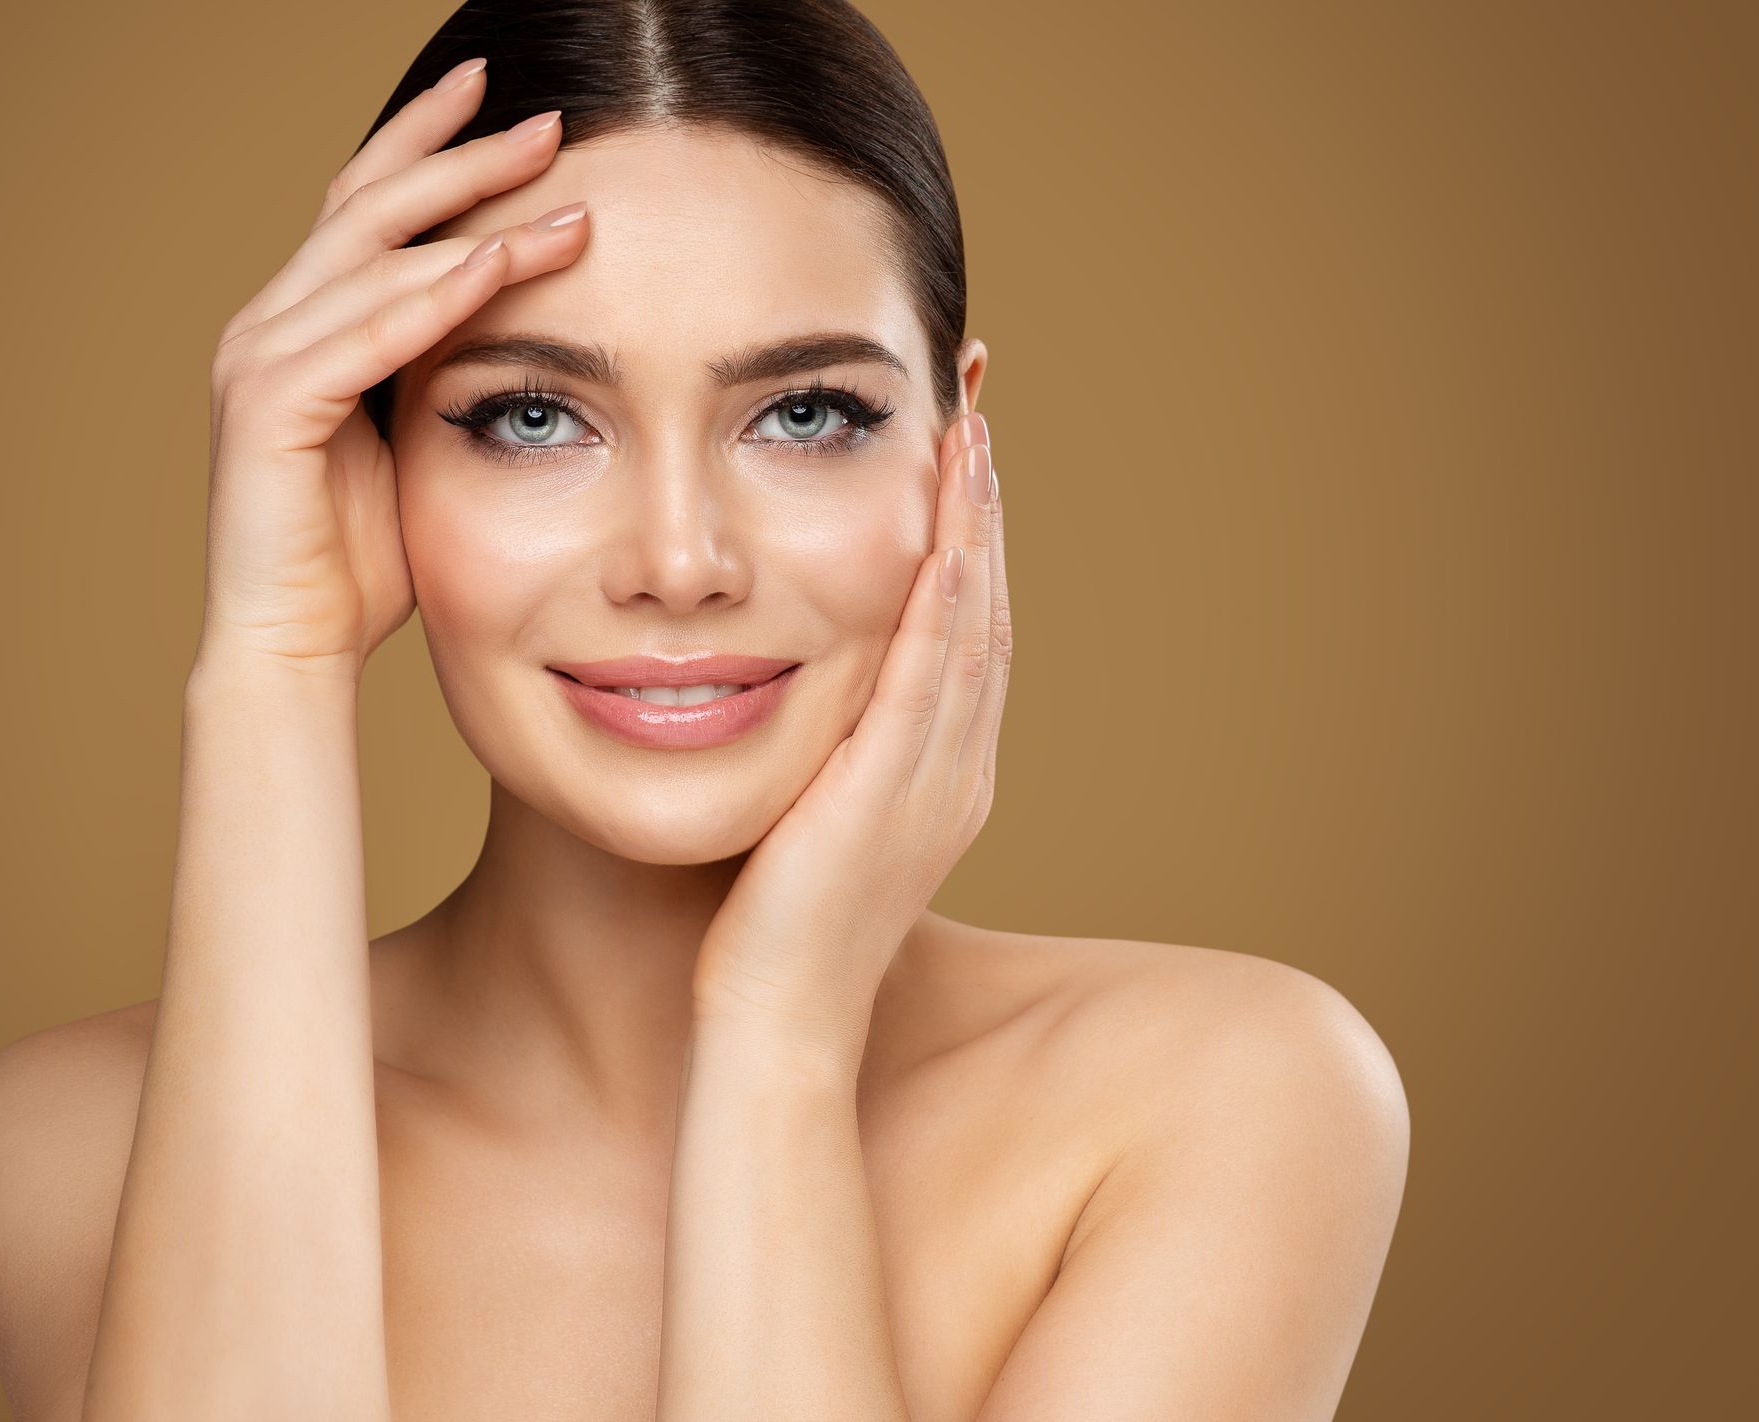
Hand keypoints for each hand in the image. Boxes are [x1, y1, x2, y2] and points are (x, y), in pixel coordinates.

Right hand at [195, 58, 588, 684]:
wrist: (293, 645)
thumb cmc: (356, 559)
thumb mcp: (412, 443)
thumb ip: (437, 376)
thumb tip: (512, 337)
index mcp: (302, 324)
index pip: (368, 207)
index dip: (429, 147)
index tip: (501, 102)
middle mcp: (270, 322)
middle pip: (372, 205)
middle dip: (461, 155)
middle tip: (548, 122)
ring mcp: (261, 357)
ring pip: (379, 258)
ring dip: (475, 218)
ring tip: (560, 192)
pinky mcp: (271, 406)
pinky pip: (367, 333)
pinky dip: (437, 295)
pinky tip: (500, 263)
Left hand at [691, 415, 1009, 1061]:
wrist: (780, 1028)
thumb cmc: (771, 935)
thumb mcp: (809, 824)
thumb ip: (824, 756)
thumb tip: (791, 692)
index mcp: (943, 776)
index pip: (966, 634)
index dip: (969, 542)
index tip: (957, 461)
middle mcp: (958, 770)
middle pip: (987, 612)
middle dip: (982, 509)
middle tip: (976, 411)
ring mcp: (936, 782)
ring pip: (971, 629)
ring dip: (973, 529)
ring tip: (968, 434)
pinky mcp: (892, 793)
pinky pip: (928, 679)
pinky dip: (942, 602)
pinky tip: (944, 536)